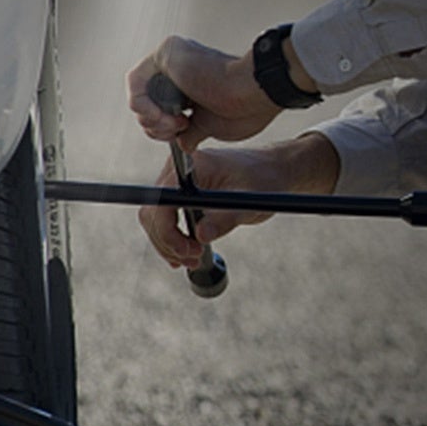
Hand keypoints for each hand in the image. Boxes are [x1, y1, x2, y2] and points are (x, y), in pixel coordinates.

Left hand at [126, 35, 276, 149]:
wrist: (254, 92)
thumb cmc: (243, 108)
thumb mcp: (209, 127)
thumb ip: (191, 132)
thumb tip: (184, 144)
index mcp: (193, 83)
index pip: (162, 108)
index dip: (163, 128)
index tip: (180, 133)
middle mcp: (182, 68)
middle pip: (148, 102)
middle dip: (156, 126)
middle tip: (179, 128)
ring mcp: (174, 58)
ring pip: (140, 93)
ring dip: (152, 119)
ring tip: (178, 122)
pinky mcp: (166, 53)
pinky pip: (135, 80)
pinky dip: (144, 105)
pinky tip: (163, 114)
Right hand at [138, 134, 340, 265]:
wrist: (273, 172)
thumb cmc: (265, 182)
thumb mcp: (250, 201)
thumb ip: (226, 218)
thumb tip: (201, 236)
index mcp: (191, 165)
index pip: (162, 201)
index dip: (168, 231)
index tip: (190, 252)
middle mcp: (177, 172)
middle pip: (153, 213)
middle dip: (168, 241)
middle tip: (194, 260)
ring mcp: (178, 184)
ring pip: (155, 220)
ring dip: (170, 244)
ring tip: (194, 260)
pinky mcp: (182, 195)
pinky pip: (166, 220)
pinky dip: (172, 239)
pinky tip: (186, 255)